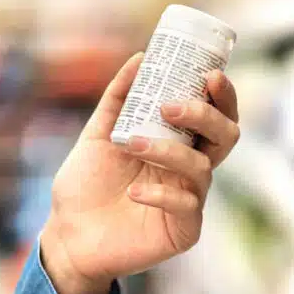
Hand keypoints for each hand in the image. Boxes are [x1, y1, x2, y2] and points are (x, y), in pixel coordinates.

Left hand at [40, 53, 239, 293]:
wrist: (68, 236)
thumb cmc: (86, 187)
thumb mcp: (98, 134)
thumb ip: (118, 99)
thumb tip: (140, 57)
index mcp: (179, 145)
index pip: (215, 116)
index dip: (222, 96)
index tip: (210, 74)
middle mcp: (191, 170)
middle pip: (225, 137)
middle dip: (206, 116)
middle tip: (172, 107)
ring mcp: (190, 200)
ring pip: (201, 168)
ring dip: (167, 151)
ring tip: (130, 143)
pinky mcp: (183, 230)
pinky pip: (186, 205)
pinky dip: (160, 193)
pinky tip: (133, 192)